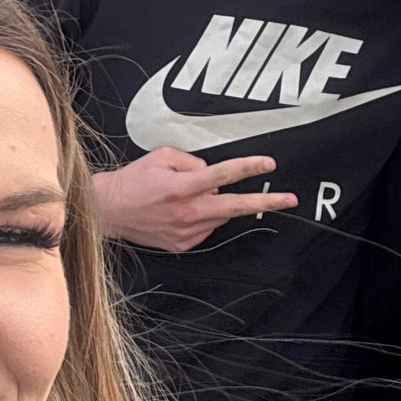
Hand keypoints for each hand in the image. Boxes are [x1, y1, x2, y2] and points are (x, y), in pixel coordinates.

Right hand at [92, 149, 297, 251]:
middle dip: (266, 201)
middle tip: (290, 199)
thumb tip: (212, 174)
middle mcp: (187, 211)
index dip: (248, 167)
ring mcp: (186, 231)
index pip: (223, 174)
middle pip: (235, 206)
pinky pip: (206, 227)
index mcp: (182, 187)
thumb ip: (192, 160)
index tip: (268, 164)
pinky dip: (203, 216)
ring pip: (219, 215)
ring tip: (190, 196)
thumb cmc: (134, 181)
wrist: (110, 210)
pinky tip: (183, 210)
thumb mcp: (161, 156)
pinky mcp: (183, 244)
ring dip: (217, 203)